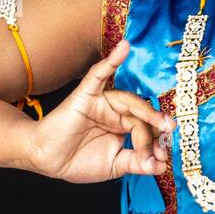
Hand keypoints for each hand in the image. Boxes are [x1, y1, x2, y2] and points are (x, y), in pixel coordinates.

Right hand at [21, 38, 173, 182]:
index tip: (162, 159)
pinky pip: (98, 74)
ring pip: (130, 101)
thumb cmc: (77, 161)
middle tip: (167, 138)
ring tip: (162, 123)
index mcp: (123, 126)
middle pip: (141, 115)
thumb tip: (161, 166)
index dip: (155, 143)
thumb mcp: (114, 165)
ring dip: (147, 111)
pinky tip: (124, 47)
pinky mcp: (86, 94)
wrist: (47, 160)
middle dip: (154, 129)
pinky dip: (111, 60)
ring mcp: (102, 102)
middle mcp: (115, 111)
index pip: (146, 129)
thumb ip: (137, 163)